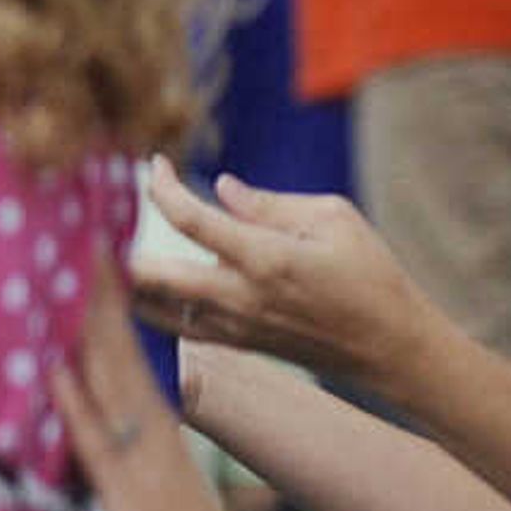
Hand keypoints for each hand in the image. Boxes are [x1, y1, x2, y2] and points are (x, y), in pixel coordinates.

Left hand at [55, 263, 272, 510]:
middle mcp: (151, 439)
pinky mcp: (127, 500)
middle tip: (84, 239)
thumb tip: (102, 418)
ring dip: (87, 333)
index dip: (110, 311)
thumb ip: (129, 454)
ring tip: (71, 275)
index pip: (130, 359)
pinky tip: (55, 370)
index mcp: (157, 435)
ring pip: (109, 385)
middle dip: (99, 301)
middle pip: (119, 357)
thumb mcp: (158, 492)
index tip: (95, 258)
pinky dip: (74, 406)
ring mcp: (140, 466)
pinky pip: (96, 444)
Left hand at [133, 167, 436, 387]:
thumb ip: (269, 203)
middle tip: (119, 213)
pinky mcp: (235, 345)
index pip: (187, 218)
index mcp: (263, 257)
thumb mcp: (334, 219)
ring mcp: (233, 326)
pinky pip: (175, 327)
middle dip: (123, 242)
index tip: (156, 164)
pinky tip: (151, 281)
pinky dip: (153, 304)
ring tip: (123, 244)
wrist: (391, 347)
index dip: (160, 186)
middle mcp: (238, 296)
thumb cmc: (371, 275)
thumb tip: (220, 188)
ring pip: (153, 306)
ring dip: (131, 277)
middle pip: (149, 274)